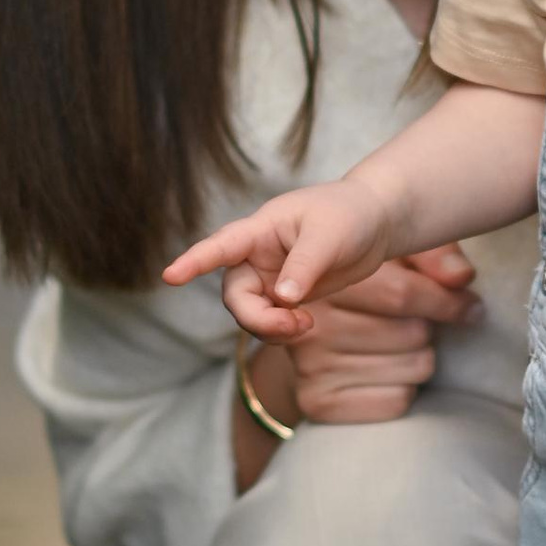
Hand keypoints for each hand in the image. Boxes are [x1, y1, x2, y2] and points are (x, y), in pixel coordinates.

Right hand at [165, 180, 398, 337]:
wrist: (374, 223)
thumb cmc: (349, 215)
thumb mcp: (330, 235)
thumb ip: (304, 265)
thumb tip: (283, 298)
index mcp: (261, 229)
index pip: (221, 246)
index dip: (194, 261)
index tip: (170, 277)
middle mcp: (256, 254)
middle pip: (234, 294)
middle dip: (256, 318)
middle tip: (292, 325)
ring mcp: (268, 276)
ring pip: (249, 312)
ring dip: (270, 328)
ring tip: (305, 325)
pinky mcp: (283, 294)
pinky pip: (269, 320)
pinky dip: (282, 330)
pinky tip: (306, 324)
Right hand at [286, 247, 482, 424]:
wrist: (302, 326)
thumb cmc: (361, 283)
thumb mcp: (392, 253)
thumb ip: (431, 255)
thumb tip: (462, 278)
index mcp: (326, 282)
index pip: (402, 295)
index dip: (447, 301)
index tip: (471, 306)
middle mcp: (312, 326)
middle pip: (413, 334)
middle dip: (426, 328)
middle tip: (410, 322)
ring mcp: (311, 368)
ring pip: (413, 368)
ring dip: (419, 357)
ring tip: (395, 344)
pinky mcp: (319, 403)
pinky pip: (397, 400)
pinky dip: (403, 387)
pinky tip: (384, 370)